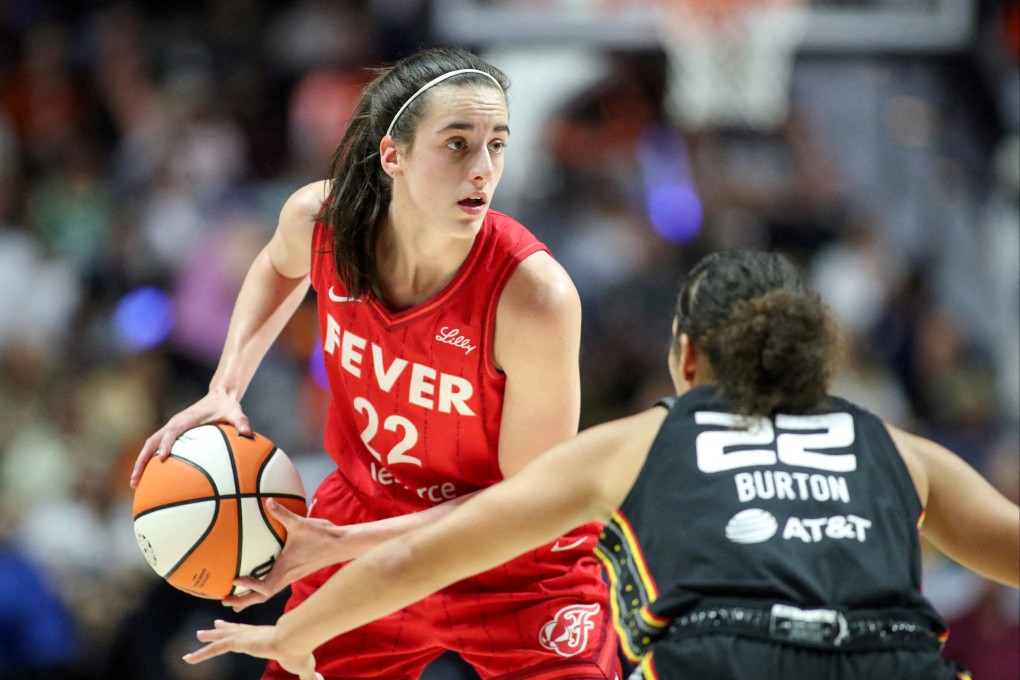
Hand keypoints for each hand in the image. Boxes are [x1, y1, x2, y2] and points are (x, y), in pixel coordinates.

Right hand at [130, 391, 251, 487]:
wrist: (219, 396)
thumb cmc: (226, 406)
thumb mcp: (236, 411)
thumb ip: (241, 421)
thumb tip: (248, 432)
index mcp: (186, 420)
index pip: (172, 432)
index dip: (166, 443)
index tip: (162, 458)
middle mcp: (174, 424)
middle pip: (151, 442)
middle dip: (142, 460)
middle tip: (136, 480)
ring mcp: (171, 429)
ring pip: (150, 446)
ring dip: (141, 463)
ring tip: (135, 484)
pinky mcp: (173, 434)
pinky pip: (157, 448)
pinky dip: (150, 462)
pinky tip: (152, 480)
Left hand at [184, 620, 317, 679]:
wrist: (294, 639)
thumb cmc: (299, 651)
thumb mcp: (304, 666)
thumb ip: (308, 675)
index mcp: (265, 637)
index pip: (250, 632)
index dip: (241, 630)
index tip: (235, 627)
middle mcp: (252, 633)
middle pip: (234, 630)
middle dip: (223, 629)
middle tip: (213, 626)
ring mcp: (244, 636)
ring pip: (221, 638)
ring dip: (208, 638)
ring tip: (198, 635)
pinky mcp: (238, 642)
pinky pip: (215, 649)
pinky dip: (201, 654)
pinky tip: (189, 659)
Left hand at [224, 499, 354, 612]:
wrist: (342, 544)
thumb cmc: (322, 536)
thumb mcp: (300, 524)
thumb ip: (282, 513)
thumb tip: (268, 501)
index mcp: (286, 570)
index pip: (265, 587)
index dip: (250, 587)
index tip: (236, 580)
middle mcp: (287, 577)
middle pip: (262, 597)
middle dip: (243, 601)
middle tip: (224, 600)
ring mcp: (291, 576)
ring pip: (268, 592)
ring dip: (252, 597)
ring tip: (236, 599)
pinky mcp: (295, 573)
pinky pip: (275, 585)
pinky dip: (262, 587)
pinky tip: (257, 579)